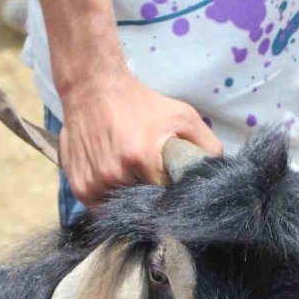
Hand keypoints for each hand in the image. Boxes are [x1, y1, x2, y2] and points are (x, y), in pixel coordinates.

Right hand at [59, 73, 221, 205]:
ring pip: (122, 210)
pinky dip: (110, 201)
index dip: (174, 199)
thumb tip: (219, 171)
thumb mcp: (182, 115)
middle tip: (156, 188)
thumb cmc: (140, 103)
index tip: (177, 196)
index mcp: (143, 157)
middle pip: (145, 207)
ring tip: (135, 181)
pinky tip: (117, 182)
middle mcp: (115, 173)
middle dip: (154, 202)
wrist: (92, 88)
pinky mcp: (80, 187)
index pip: (167, 199)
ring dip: (131, 203)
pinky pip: (101, 209)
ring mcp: (94, 183)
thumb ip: (206, 143)